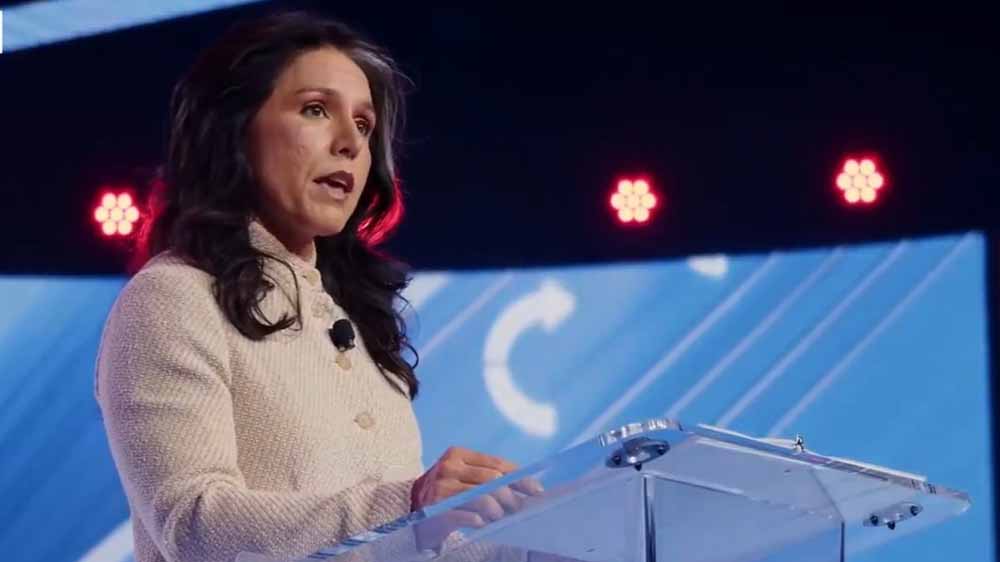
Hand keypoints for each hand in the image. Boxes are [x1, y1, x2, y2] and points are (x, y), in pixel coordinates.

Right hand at [410, 446, 543, 550]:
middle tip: (519, 507)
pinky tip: (482, 523)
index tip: (536, 489)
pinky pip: (465, 515)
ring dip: (497, 510)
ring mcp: (440, 488)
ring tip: (500, 516)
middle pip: (491, 479)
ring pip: (481, 497)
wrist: (411, 508)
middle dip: (511, 495)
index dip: (520, 477)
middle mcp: (448, 467)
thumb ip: (488, 477)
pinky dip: (478, 520)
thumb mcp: (464, 476)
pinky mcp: (435, 509)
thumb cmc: (446, 491)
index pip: (496, 464)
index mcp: (458, 454)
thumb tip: (525, 487)